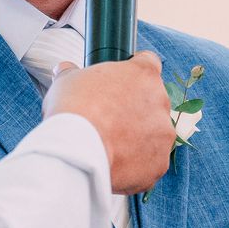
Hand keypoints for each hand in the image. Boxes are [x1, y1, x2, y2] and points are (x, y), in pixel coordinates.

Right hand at [44, 51, 174, 195]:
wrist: (78, 151)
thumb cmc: (73, 110)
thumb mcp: (66, 82)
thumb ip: (71, 73)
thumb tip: (65, 69)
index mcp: (143, 74)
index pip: (148, 63)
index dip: (134, 72)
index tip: (122, 83)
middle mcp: (161, 102)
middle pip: (152, 102)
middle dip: (134, 110)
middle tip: (109, 119)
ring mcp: (163, 134)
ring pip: (153, 134)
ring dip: (137, 138)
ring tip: (110, 145)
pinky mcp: (159, 163)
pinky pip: (150, 162)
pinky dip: (136, 164)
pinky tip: (114, 164)